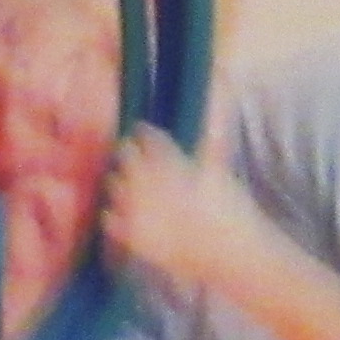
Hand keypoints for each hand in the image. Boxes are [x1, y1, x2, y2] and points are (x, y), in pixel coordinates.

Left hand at [98, 127, 281, 307]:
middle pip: (126, 157)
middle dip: (129, 154)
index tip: (144, 133)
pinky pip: (109, 218)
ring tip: (133, 185)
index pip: (147, 138)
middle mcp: (152, 186)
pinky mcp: (135, 238)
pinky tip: (124, 212)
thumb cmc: (230, 210)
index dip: (144, 134)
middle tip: (138, 159)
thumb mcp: (219, 167)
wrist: (230, 256)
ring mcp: (140, 212)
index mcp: (173, 164)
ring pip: (114, 185)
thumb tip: (221, 83)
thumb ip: (213, 129)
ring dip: (121, 181)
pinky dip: (113, 213)